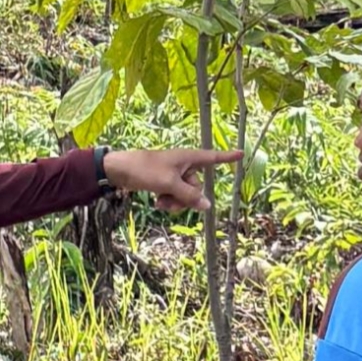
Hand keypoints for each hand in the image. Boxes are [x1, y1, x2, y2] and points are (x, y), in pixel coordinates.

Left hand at [103, 147, 239, 214]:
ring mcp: (174, 175)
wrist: (119, 170)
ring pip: (186, 195)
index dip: (227, 158)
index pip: (213, 158)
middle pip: (197, 187)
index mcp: (188, 158)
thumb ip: (189, 196)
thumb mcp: (169, 184)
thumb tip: (208, 206)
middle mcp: (184, 166)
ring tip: (160, 202)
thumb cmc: (145, 170)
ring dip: (175, 202)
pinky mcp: (165, 183)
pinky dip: (168, 201)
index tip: (242, 154)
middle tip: (170, 199)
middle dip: (186, 198)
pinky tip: (156, 202)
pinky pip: (175, 196)